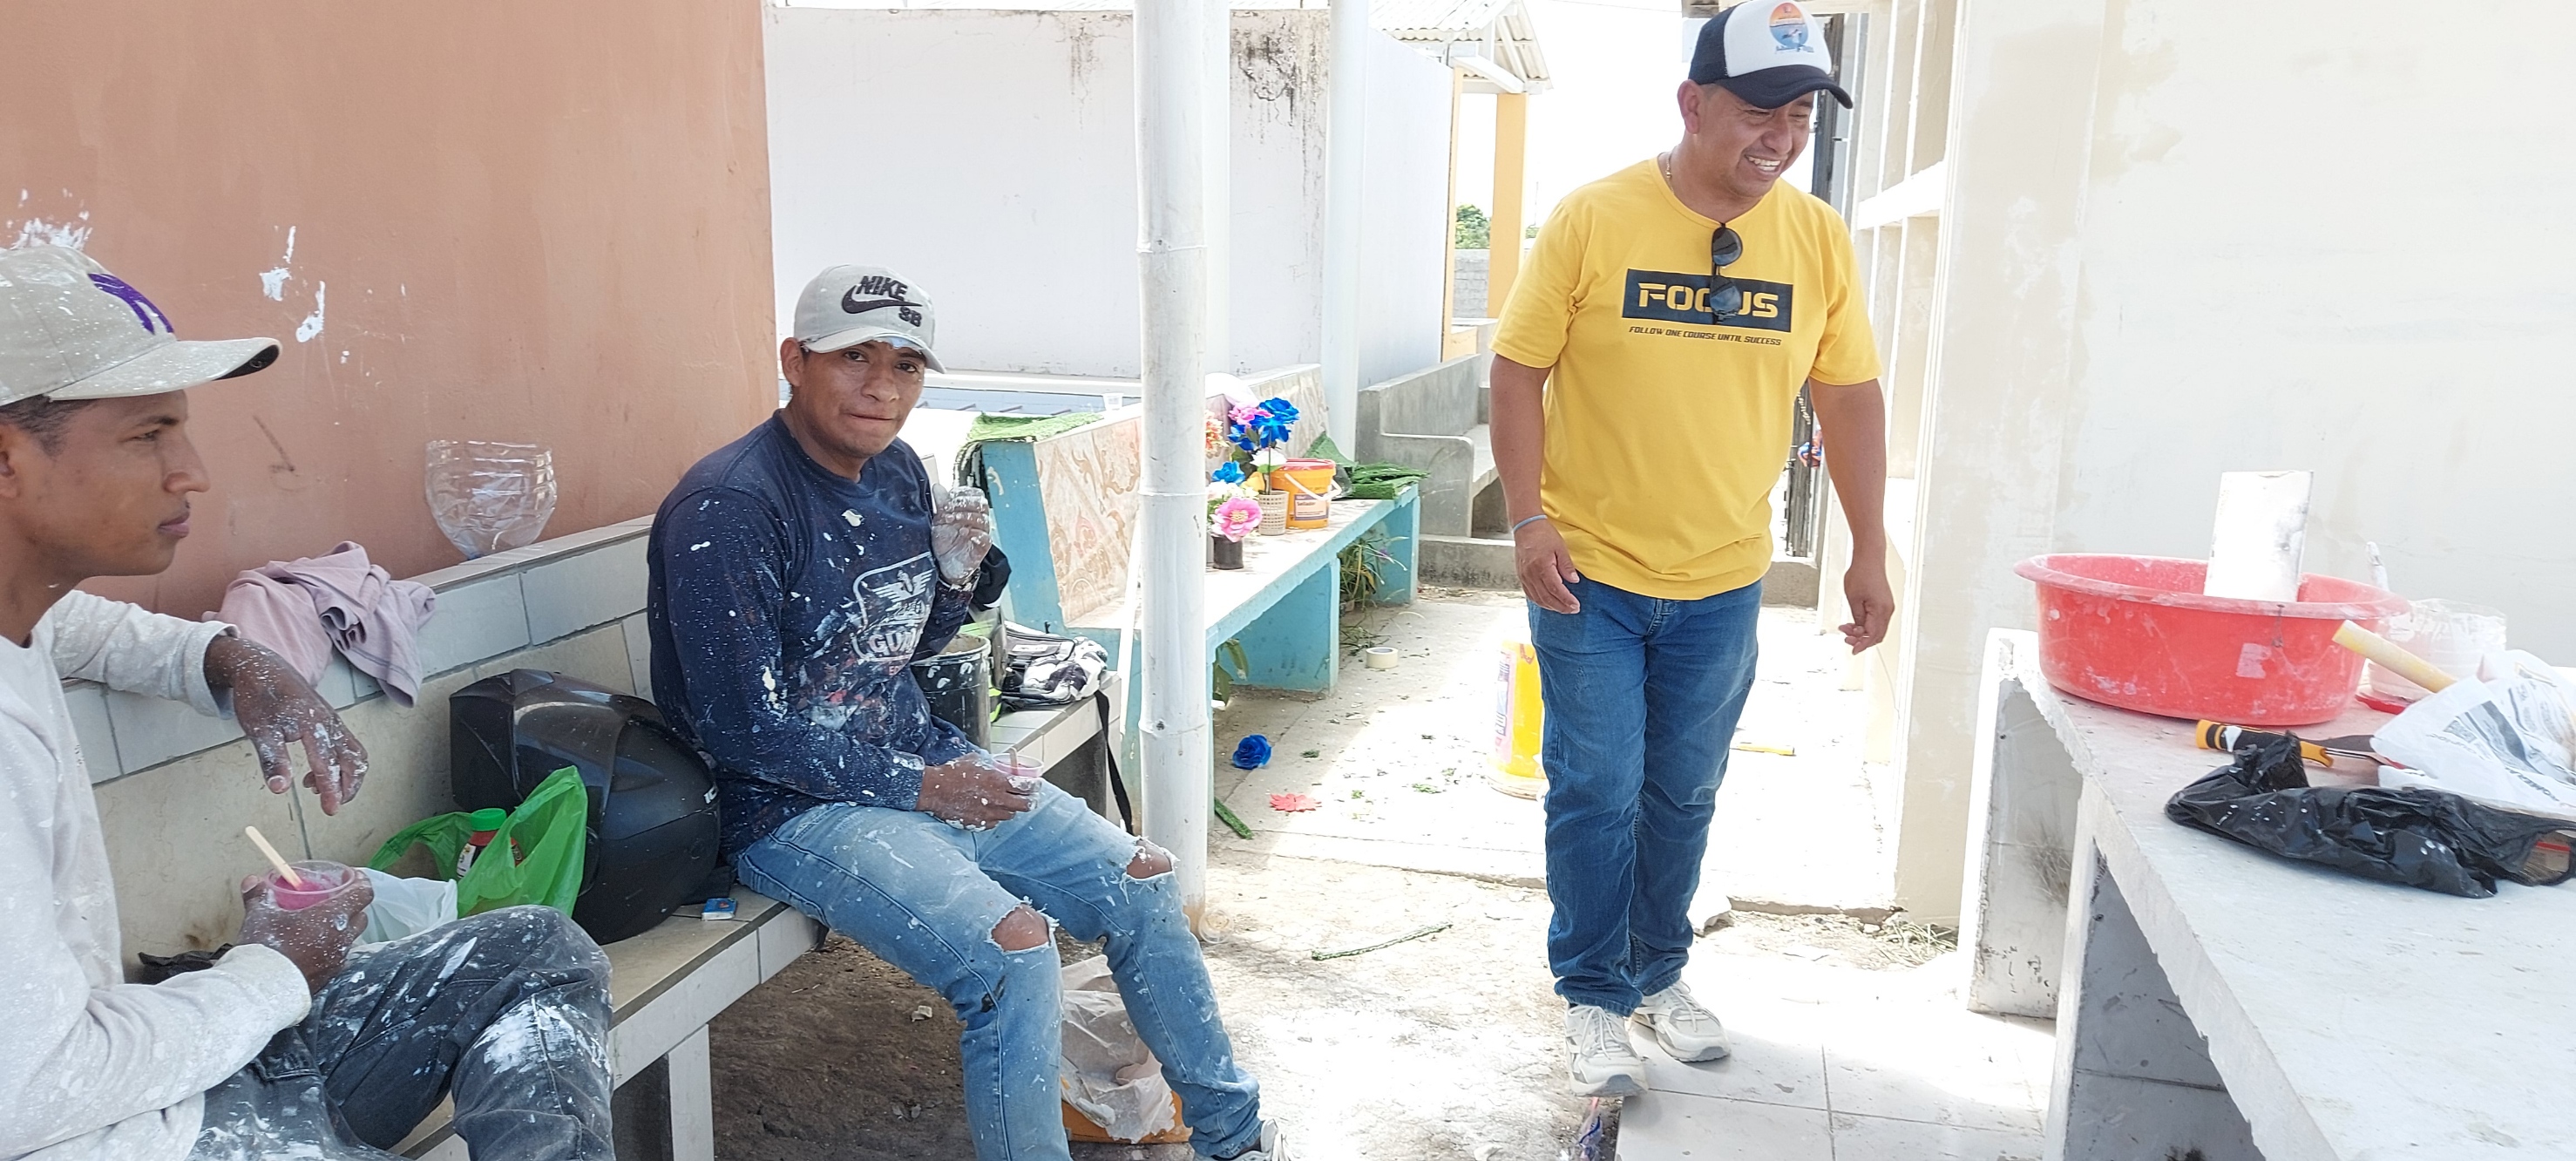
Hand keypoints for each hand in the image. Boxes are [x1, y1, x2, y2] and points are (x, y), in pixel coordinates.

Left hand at [206, 636, 369, 814]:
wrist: (262, 667)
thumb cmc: (259, 696)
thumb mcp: (258, 730)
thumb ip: (272, 759)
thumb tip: (280, 789)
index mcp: (311, 722)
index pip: (327, 761)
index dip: (331, 788)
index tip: (331, 810)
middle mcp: (329, 721)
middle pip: (355, 758)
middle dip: (349, 786)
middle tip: (332, 806)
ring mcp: (333, 720)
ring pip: (356, 753)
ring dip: (347, 777)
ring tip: (320, 791)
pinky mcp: (331, 722)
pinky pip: (348, 747)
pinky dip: (341, 765)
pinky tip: (315, 775)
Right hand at [237, 865, 372, 992]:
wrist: (262, 990)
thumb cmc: (266, 949)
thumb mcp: (259, 916)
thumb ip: (258, 895)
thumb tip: (253, 881)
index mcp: (332, 916)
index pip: (363, 893)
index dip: (360, 881)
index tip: (351, 876)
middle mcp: (342, 938)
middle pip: (360, 916)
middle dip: (351, 906)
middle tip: (332, 900)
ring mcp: (337, 959)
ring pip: (350, 938)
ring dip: (340, 929)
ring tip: (319, 925)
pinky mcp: (329, 976)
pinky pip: (338, 957)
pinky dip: (331, 948)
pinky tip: (311, 948)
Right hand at [914, 755, 1036, 828]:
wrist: (934, 790)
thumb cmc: (952, 773)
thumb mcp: (976, 761)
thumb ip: (991, 765)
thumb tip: (999, 764)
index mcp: (999, 782)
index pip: (1027, 786)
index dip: (1035, 785)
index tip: (1037, 784)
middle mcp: (998, 800)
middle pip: (1025, 805)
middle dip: (1031, 801)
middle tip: (1031, 798)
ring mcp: (989, 814)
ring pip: (1010, 815)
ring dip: (1011, 808)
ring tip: (1007, 803)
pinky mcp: (979, 824)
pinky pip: (994, 822)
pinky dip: (995, 817)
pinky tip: (990, 810)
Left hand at [931, 485, 994, 584]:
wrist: (944, 564)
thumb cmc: (944, 540)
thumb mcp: (939, 520)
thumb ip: (941, 504)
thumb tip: (937, 487)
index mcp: (970, 509)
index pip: (975, 493)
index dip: (962, 494)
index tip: (947, 500)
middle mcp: (979, 519)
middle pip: (981, 503)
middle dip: (964, 504)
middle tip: (948, 510)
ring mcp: (982, 532)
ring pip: (983, 519)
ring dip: (966, 517)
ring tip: (952, 520)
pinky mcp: (983, 547)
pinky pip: (985, 537)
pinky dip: (975, 533)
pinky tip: (964, 533)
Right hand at [1513, 517, 1581, 613]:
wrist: (1526, 527)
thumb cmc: (1543, 534)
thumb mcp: (1560, 547)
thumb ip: (1567, 565)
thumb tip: (1574, 580)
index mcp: (1542, 566)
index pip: (1556, 589)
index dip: (1566, 600)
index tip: (1575, 605)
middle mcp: (1531, 574)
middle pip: (1547, 597)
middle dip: (1561, 606)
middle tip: (1572, 610)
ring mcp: (1524, 576)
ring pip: (1538, 598)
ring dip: (1551, 606)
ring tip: (1563, 608)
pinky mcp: (1521, 576)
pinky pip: (1530, 594)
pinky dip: (1540, 601)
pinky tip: (1548, 603)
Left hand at [1839, 551, 1895, 652]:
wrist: (1869, 558)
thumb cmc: (1861, 573)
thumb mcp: (1853, 599)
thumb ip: (1857, 618)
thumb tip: (1859, 630)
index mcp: (1881, 610)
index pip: (1872, 635)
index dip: (1862, 645)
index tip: (1853, 650)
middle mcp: (1887, 610)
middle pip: (1877, 635)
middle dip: (1861, 639)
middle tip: (1846, 638)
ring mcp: (1887, 606)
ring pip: (1877, 628)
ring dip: (1863, 632)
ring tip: (1847, 628)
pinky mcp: (1884, 603)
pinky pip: (1877, 620)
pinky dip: (1867, 624)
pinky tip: (1855, 622)